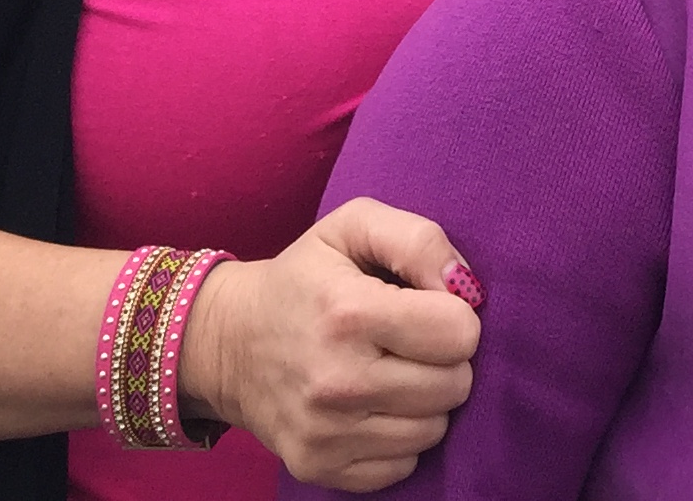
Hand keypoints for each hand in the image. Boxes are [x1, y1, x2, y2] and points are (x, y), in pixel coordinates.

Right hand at [178, 200, 482, 490]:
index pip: (459, 334)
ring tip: (392, 372)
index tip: (429, 310)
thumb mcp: (353, 226)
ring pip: (433, 430)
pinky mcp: (316, 466)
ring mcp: (325, 432)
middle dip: (446, 360)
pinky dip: (398, 438)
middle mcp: (337, 381)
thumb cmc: (303, 278)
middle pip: (454, 386)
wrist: (227, 342)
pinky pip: (401, 466)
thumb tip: (465, 287)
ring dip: (425, 401)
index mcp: (349, 314)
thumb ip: (419, 240)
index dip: (456, 317)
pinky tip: (374, 407)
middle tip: (412, 343)